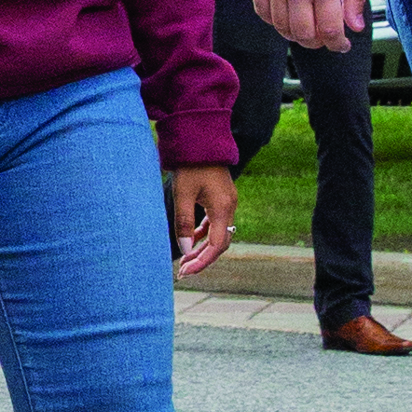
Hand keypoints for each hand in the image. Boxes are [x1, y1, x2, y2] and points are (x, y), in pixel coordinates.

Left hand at [170, 163, 236, 278]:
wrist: (201, 140)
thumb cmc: (190, 165)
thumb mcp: (182, 193)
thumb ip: (184, 223)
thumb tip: (185, 250)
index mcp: (223, 207)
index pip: (217, 245)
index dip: (202, 261)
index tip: (186, 271)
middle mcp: (230, 207)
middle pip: (220, 243)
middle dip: (202, 258)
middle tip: (183, 270)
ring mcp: (228, 203)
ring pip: (219, 234)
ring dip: (203, 248)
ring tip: (185, 260)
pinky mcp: (222, 198)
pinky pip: (217, 223)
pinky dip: (205, 234)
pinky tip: (192, 240)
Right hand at [253, 0, 368, 48]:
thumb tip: (355, 27)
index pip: (329, 30)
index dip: (337, 44)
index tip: (342, 44)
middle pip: (303, 35)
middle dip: (318, 42)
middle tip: (325, 37)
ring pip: (282, 28)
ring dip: (297, 34)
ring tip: (308, 26)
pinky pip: (263, 13)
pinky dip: (276, 21)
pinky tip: (288, 15)